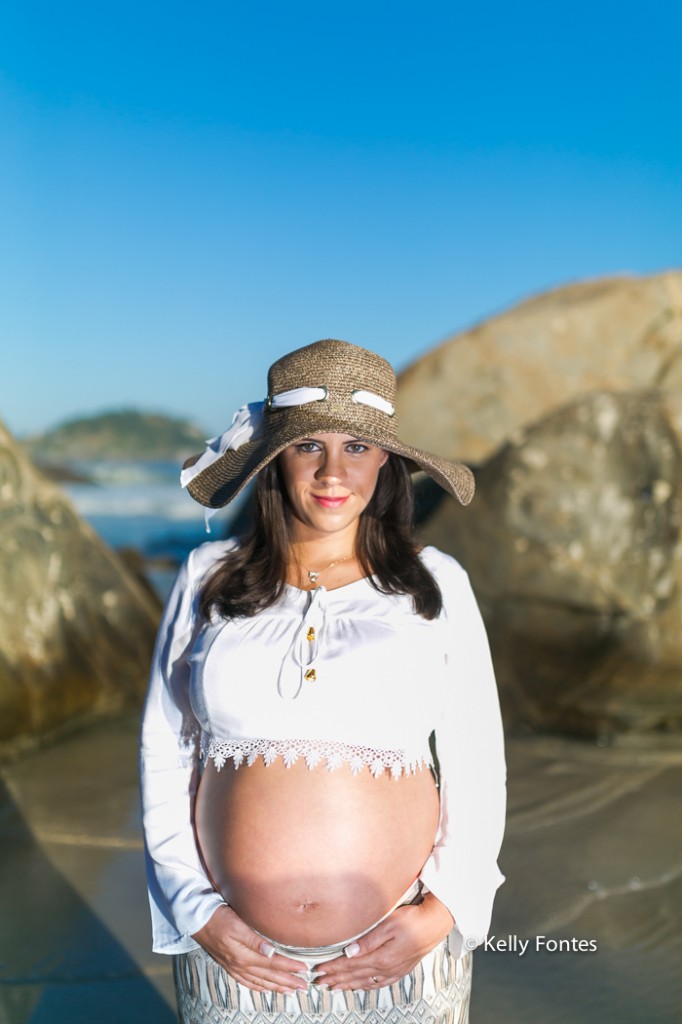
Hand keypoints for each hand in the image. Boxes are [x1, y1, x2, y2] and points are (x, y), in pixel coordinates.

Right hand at [191, 905, 308, 992]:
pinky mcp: (229, 965)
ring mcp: (234, 967)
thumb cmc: (218, 917)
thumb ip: (254, 940)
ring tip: (290, 991)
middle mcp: (240, 965)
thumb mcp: (237, 924)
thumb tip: (272, 952)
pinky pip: (247, 982)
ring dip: (276, 987)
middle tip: (303, 986)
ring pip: (260, 982)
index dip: (289, 967)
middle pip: (269, 976)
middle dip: (287, 982)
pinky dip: (259, 987)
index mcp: (244, 955)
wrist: (196, 920)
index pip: (273, 963)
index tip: (303, 969)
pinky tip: (266, 988)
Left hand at [316, 893, 454, 990]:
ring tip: (335, 987)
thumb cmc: (413, 919)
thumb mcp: (390, 924)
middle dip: (336, 978)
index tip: (319, 970)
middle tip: (320, 981)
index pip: (351, 965)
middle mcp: (387, 968)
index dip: (334, 968)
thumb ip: (369, 939)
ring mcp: (394, 971)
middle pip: (355, 976)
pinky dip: (366, 986)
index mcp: (382, 957)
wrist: (436, 923)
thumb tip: (349, 952)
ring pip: (366, 982)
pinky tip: (360, 986)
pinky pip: (379, 983)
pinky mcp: (401, 969)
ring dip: (348, 984)